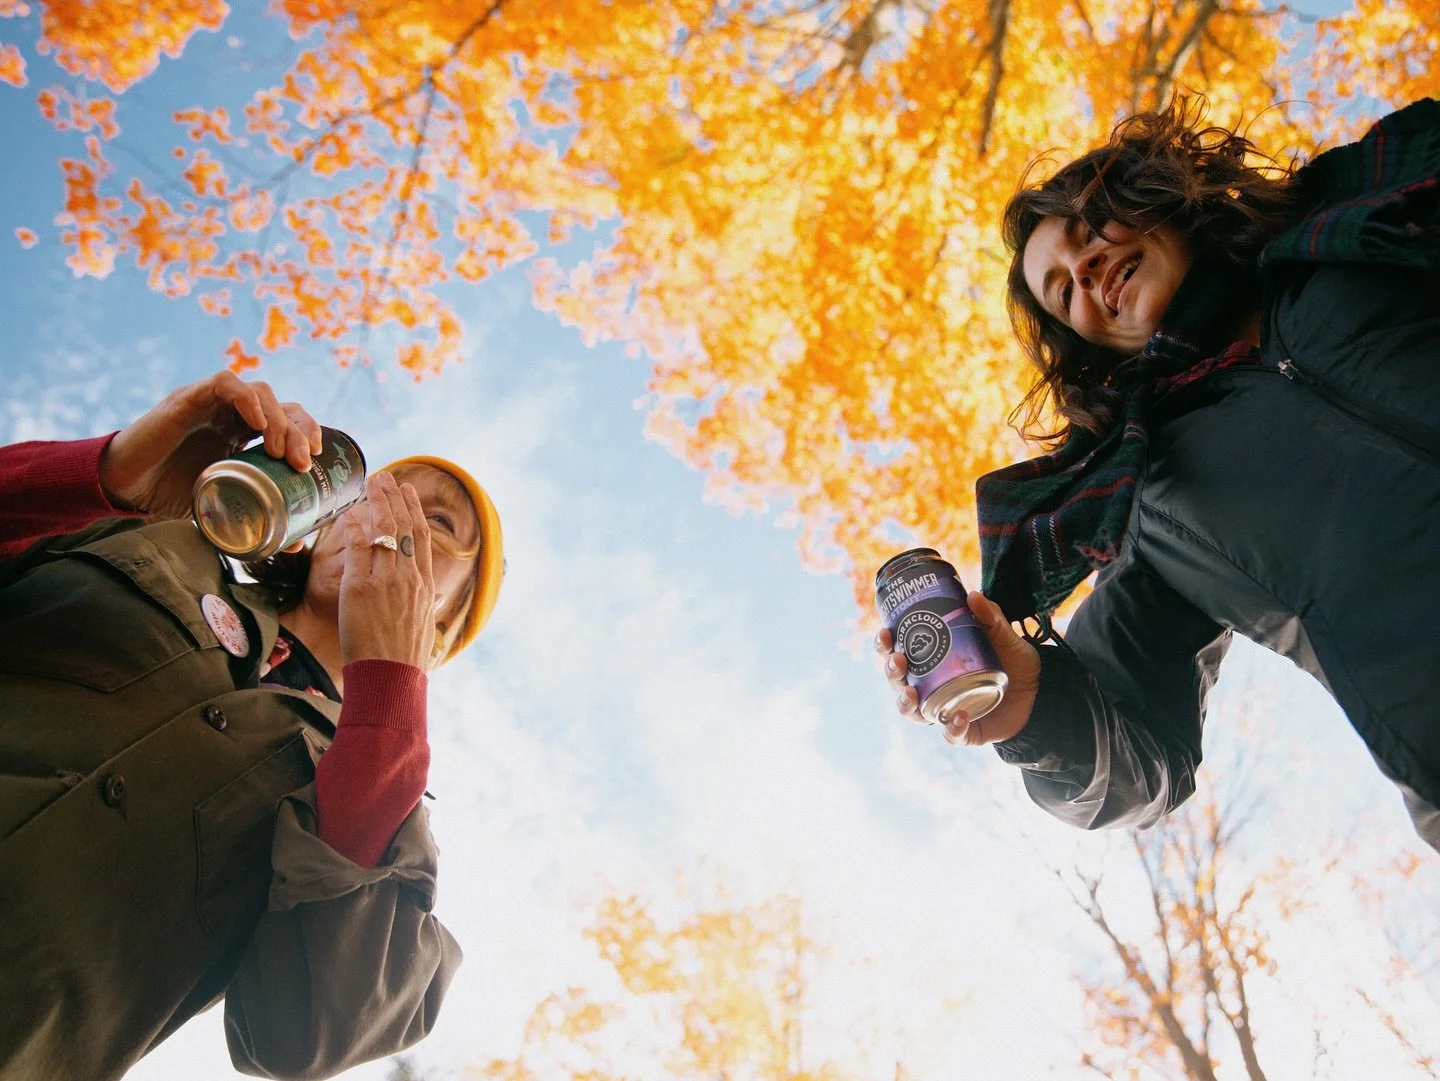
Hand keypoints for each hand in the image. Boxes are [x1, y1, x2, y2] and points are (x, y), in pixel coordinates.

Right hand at [99, 370, 322, 518]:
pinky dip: (246, 398)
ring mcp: (211, 404)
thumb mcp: (223, 510)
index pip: (289, 421)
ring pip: (259, 392)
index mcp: (245, 435)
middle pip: (281, 405)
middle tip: (303, 461)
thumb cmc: (172, 495)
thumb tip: (297, 543)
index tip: (316, 460)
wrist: (126, 490)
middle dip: (299, 430)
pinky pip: (224, 383)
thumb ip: (255, 521)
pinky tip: (257, 423)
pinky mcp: (187, 399)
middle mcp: (232, 415)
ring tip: (278, 450)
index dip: (308, 433)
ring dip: (277, 418)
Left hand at [337, 472, 436, 669]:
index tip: (408, 492)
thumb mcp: (425, 626)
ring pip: (383, 531)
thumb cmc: (405, 658)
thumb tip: (436, 596)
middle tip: (385, 476)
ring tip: (371, 483)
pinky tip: (350, 514)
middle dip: (394, 497)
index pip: (420, 538)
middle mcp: (408, 578)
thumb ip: (428, 604)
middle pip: (403, 527)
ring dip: (376, 503)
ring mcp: (385, 581)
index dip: (414, 511)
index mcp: (423, 585)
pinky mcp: (360, 589)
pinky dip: (354, 529)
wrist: (391, 678)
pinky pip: (358, 550)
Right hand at [874, 591, 1040, 746]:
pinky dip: (951, 728)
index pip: (899, 653)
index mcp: (933, 662)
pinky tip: (957, 717)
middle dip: (891, 672)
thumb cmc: (1013, 660)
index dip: (885, 645)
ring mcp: (944, 710)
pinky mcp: (963, 731)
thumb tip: (973, 595)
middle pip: (898, 682)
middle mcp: (932, 687)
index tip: (885, 632)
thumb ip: (990, 616)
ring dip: (905, 703)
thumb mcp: (1002, 635)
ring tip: (910, 692)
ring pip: (913, 712)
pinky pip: (950, 734)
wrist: (1041, 692)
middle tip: (897, 659)